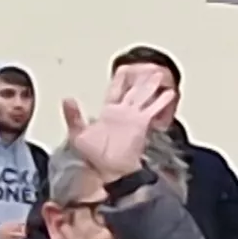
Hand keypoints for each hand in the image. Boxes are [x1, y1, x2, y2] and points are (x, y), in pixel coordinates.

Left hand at [60, 62, 175, 184]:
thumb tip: (68, 98)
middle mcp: (123, 113)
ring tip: (160, 75)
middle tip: (149, 68)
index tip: (125, 69)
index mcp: (108, 112)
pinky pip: (152, 110)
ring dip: (152, 86)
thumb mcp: (77, 133)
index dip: (119, 79)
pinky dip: (161, 101)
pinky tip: (169, 93)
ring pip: (144, 97)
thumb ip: (73, 116)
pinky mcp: (141, 125)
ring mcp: (133, 118)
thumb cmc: (96, 156)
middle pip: (133, 91)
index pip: (115, 91)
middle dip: (141, 79)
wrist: (111, 170)